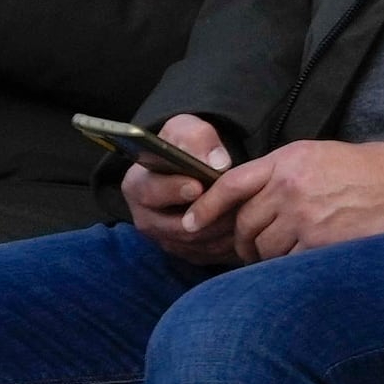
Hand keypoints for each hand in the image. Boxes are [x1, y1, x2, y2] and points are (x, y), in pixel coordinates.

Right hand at [127, 116, 240, 260]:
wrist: (194, 167)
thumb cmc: (185, 147)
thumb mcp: (187, 130)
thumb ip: (198, 139)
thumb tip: (217, 163)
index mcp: (137, 185)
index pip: (150, 192)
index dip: (174, 190)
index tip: (198, 185)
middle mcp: (146, 218)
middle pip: (178, 226)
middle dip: (210, 213)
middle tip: (236, 200)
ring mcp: (165, 239)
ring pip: (198, 243)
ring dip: (223, 228)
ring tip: (246, 209)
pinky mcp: (185, 253)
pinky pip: (210, 254)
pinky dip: (229, 242)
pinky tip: (246, 224)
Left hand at [197, 137, 383, 264]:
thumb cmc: (363, 170)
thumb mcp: (315, 155)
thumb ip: (278, 173)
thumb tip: (243, 200)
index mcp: (286, 161)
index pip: (231, 185)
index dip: (205, 207)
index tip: (190, 223)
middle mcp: (290, 187)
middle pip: (245, 222)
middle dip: (243, 241)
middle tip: (249, 249)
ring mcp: (305, 216)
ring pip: (263, 247)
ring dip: (265, 257)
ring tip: (279, 256)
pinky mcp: (321, 242)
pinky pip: (287, 262)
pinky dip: (288, 267)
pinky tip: (300, 262)